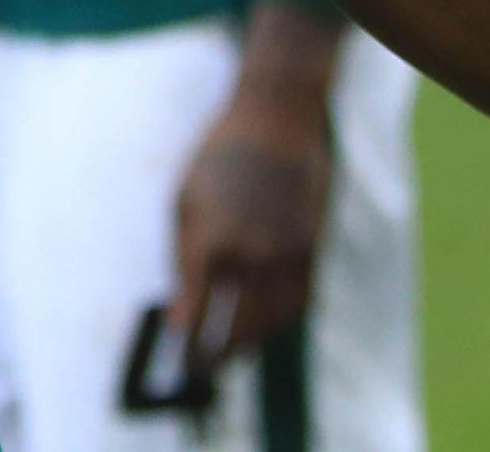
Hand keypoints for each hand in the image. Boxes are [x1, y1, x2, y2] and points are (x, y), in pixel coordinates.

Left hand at [168, 80, 332, 364]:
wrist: (275, 121)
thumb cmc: (216, 157)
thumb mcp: (183, 198)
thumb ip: (184, 253)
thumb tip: (185, 300)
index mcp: (211, 240)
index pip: (198, 310)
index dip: (187, 338)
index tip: (177, 351)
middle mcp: (251, 254)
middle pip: (238, 326)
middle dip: (218, 353)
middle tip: (202, 368)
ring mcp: (287, 254)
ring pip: (272, 320)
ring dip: (252, 343)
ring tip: (232, 354)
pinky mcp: (312, 248)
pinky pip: (299, 301)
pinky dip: (281, 321)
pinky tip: (264, 327)